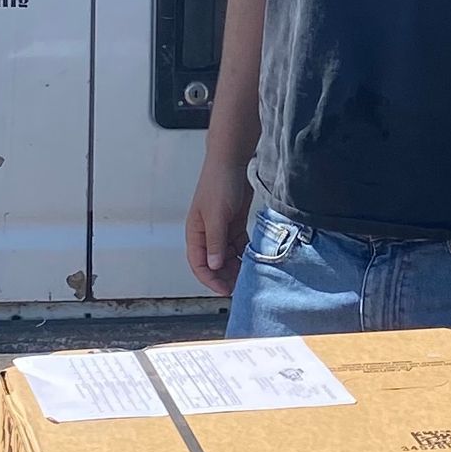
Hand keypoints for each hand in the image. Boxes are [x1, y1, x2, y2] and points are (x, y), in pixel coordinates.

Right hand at [187, 161, 252, 294]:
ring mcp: (221, 230)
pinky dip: (245, 254)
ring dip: (237, 267)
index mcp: (195, 233)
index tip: (224, 290)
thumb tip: (214, 265)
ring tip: (249, 276)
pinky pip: (239, 246)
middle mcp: (207, 234)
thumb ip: (215, 241)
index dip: (210, 279)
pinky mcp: (234, 224)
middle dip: (226, 276)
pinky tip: (254, 260)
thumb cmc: (219, 183)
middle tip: (241, 287)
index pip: (199, 264)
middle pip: (214, 263)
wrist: (232, 161)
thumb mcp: (217, 215)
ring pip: (228, 256)